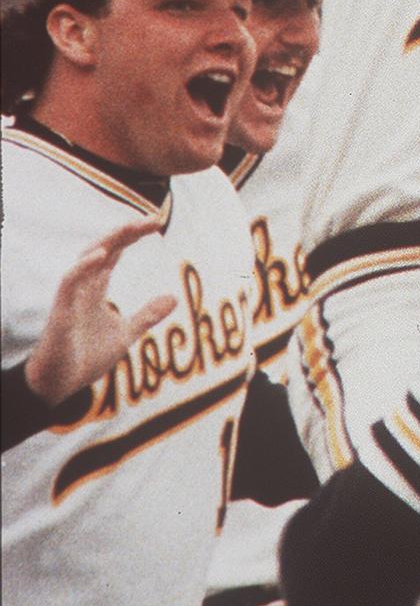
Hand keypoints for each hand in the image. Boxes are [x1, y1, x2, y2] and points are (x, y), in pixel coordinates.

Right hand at [24, 218, 176, 405]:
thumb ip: (147, 315)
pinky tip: (102, 255)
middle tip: (152, 218)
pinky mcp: (61, 311)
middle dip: (126, 231)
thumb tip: (174, 298)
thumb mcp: (125, 334)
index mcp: (96, 288)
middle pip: (103, 247)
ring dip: (109, 240)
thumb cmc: (86, 359)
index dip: (133, 235)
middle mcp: (83, 286)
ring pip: (86, 257)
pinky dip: (83, 266)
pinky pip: (69, 281)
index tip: (157, 221)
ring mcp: (71, 297)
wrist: (59, 387)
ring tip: (131, 227)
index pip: (115, 252)